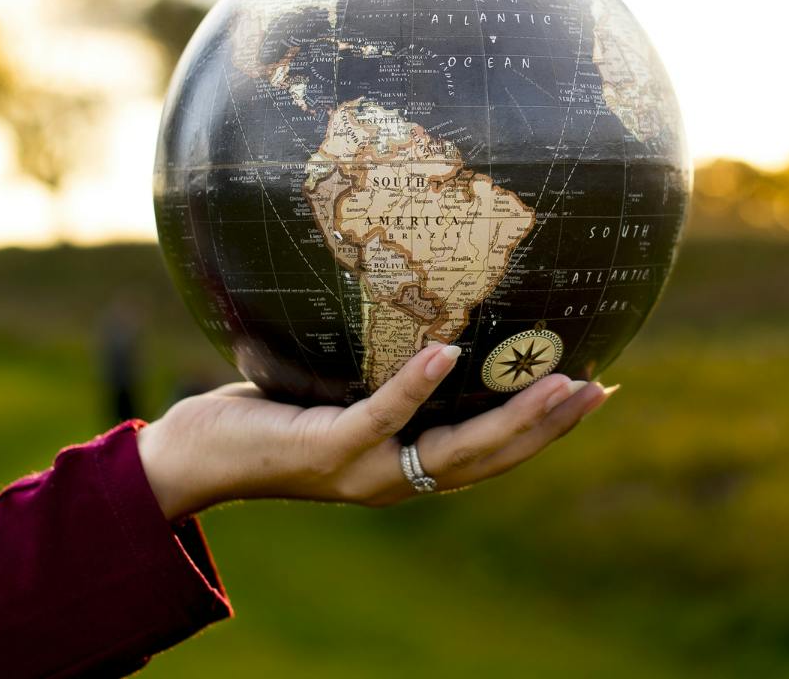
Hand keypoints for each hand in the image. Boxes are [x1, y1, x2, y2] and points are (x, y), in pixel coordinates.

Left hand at [137, 343, 612, 518]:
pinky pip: (382, 416)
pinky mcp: (326, 449)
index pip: (491, 454)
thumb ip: (382, 375)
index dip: (545, 429)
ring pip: (454, 450)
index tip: (593, 393)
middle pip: (490, 458)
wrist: (192, 460)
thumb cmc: (265, 418)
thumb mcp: (337, 394)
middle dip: (547, 426)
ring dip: (510, 417)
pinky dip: (417, 386)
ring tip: (555, 380)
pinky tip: (449, 352)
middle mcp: (394, 480)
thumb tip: (425, 308)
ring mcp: (362, 469)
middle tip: (597, 387)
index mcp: (405, 468)